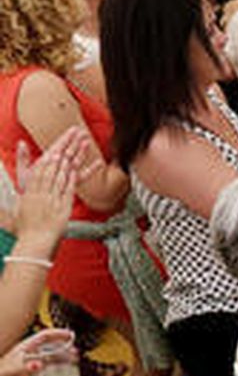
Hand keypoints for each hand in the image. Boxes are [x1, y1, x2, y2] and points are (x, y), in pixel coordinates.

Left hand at [0, 329, 75, 375]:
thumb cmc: (2, 372)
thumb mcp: (13, 368)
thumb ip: (26, 366)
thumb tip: (39, 364)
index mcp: (26, 346)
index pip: (45, 335)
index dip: (58, 333)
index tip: (70, 335)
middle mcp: (31, 351)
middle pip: (51, 344)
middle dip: (65, 345)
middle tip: (75, 350)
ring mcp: (32, 359)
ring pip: (52, 354)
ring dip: (64, 355)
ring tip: (74, 358)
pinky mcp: (33, 369)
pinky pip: (49, 364)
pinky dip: (58, 364)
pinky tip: (64, 367)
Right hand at [15, 128, 89, 248]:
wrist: (33, 243)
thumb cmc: (23, 229)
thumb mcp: (11, 210)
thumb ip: (6, 199)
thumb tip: (6, 186)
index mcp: (28, 188)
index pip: (42, 163)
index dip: (53, 149)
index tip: (61, 139)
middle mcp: (40, 188)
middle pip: (55, 161)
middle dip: (66, 144)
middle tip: (76, 131)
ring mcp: (53, 194)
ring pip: (65, 169)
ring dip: (76, 154)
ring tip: (85, 140)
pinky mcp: (64, 203)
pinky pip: (73, 185)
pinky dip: (82, 173)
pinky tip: (91, 163)